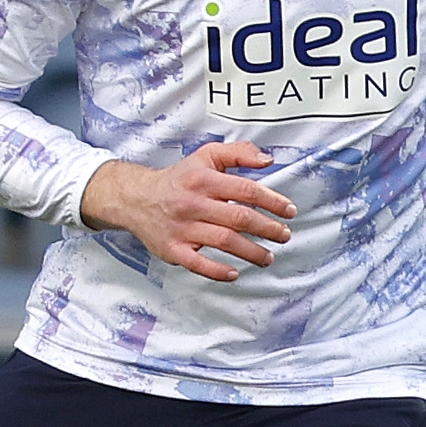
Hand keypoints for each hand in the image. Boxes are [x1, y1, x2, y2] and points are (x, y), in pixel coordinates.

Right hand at [83, 140, 294, 281]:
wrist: (136, 198)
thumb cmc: (178, 179)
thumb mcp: (205, 157)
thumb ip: (238, 153)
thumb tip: (267, 160)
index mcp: (204, 179)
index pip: (246, 190)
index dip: (272, 202)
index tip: (289, 211)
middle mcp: (193, 203)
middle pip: (239, 218)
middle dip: (268, 229)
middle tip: (284, 235)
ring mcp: (183, 228)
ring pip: (224, 241)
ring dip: (252, 252)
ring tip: (268, 257)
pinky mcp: (173, 249)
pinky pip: (198, 264)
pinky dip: (219, 271)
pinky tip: (235, 273)